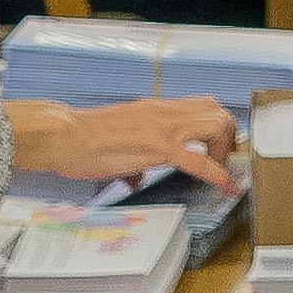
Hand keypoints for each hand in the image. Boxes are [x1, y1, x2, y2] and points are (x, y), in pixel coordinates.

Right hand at [11, 94, 244, 189]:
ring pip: (216, 125)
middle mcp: (163, 112)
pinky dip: (218, 175)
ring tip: (221, 172)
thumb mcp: (117, 143)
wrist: (63, 135)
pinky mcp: (157, 147)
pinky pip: (200, 161)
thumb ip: (133, 157)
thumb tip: (135, 177)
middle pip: (217, 110)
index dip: (218, 126)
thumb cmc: (82, 141)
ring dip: (225, 151)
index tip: (222, 147)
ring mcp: (162, 127)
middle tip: (225, 160)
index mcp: (155, 109)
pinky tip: (226, 187)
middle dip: (228, 136)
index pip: (201, 105)